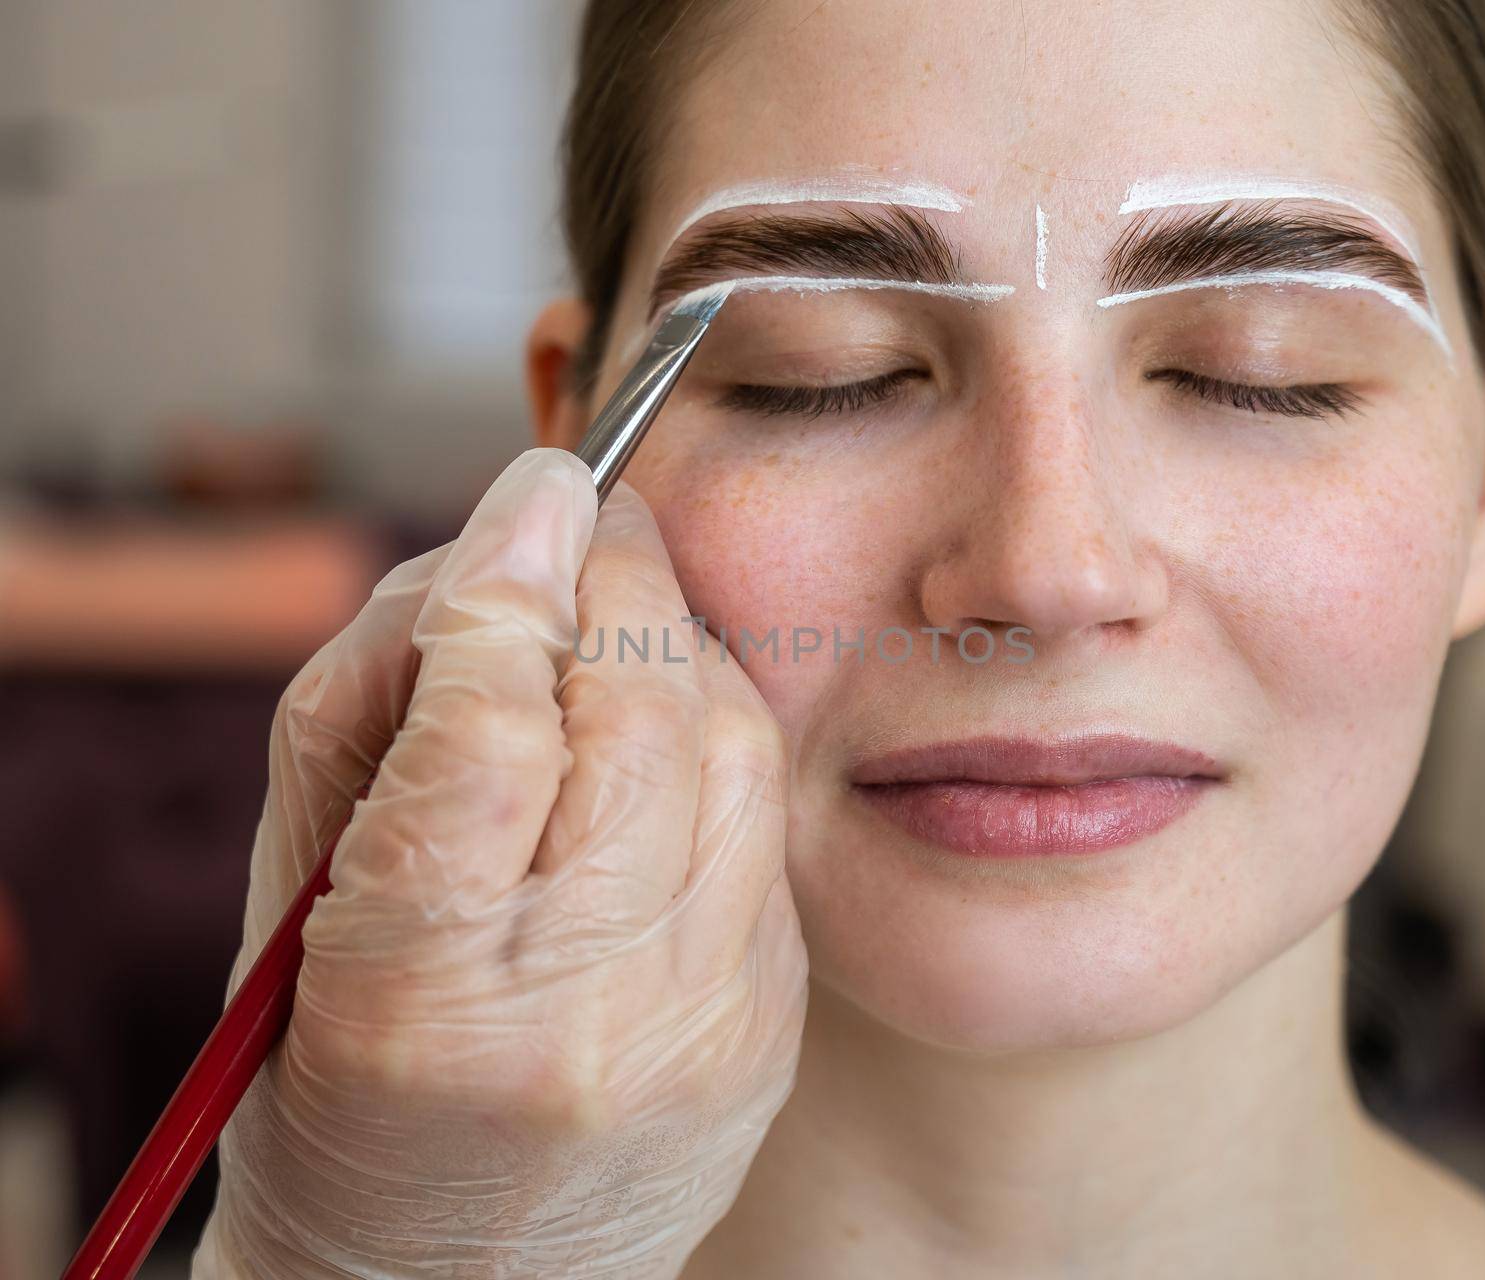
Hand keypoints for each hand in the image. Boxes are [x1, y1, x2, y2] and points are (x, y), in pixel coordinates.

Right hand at [194, 448, 808, 1278]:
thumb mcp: (292, 898)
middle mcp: (585, 1015)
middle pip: (643, 716)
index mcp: (422, 994)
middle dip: (619, 581)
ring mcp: (704, 1027)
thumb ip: (377, 709)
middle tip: (589, 522)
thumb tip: (498, 546)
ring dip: (676, 646)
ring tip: (617, 625)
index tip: (532, 490)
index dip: (512, 586)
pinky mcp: (771, 1024)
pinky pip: (764, 820)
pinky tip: (661, 740)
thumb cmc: (333, 1079)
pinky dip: (712, 742)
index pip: (493, 728)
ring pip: (733, 747)